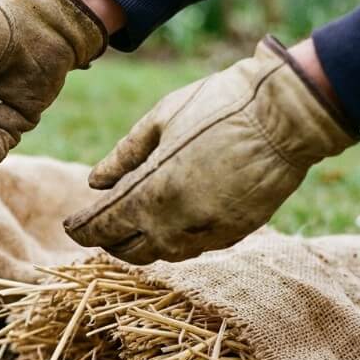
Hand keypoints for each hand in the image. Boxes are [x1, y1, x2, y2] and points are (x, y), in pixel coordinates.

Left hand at [64, 36, 359, 263]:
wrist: (288, 114)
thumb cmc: (219, 105)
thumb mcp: (161, 119)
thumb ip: (124, 156)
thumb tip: (94, 182)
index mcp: (152, 192)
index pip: (104, 227)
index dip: (83, 229)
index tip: (71, 226)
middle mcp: (177, 222)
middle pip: (129, 249)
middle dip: (108, 241)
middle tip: (97, 229)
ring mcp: (208, 231)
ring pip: (162, 254)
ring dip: (140, 245)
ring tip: (129, 230)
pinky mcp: (236, 233)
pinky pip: (193, 248)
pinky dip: (173, 242)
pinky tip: (168, 226)